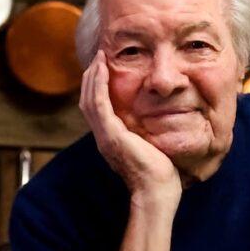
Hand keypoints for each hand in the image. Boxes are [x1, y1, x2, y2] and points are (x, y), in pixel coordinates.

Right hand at [79, 51, 179, 202]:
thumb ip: (148, 133)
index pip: (97, 108)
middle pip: (88, 101)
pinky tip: (102, 69)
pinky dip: (98, 84)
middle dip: (91, 78)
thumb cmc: (161, 174)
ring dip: (93, 76)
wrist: (158, 192)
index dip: (97, 88)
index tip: (103, 69)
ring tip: (99, 58)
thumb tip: (160, 121)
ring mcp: (104, 136)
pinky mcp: (111, 135)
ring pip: (89, 99)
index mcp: (110, 140)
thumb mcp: (152, 146)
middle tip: (98, 58)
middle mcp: (103, 137)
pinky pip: (99, 103)